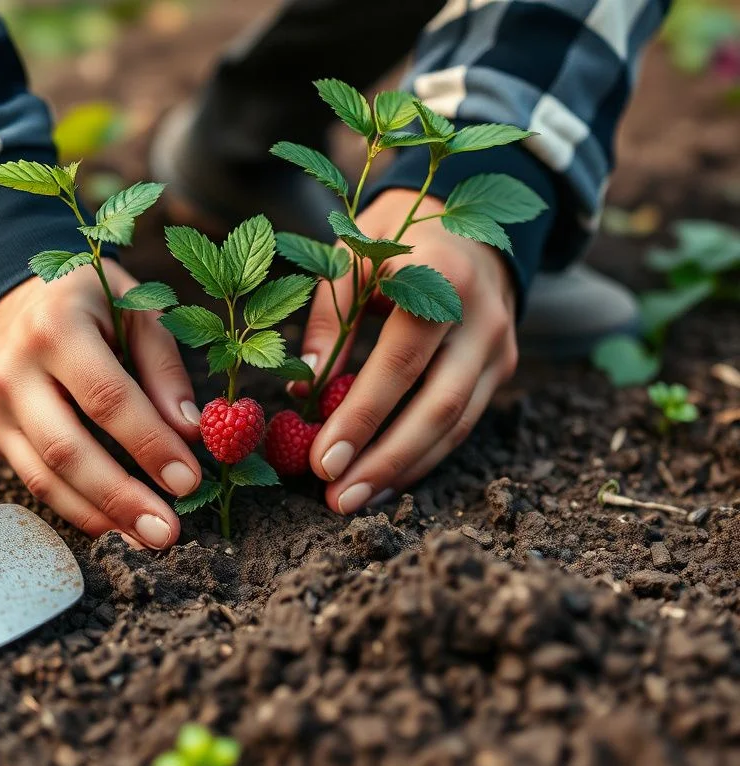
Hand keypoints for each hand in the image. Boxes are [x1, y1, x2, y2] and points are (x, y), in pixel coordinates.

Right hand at [0, 259, 201, 547]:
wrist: (11, 298)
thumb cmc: (90, 304)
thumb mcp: (137, 311)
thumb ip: (164, 369)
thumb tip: (191, 433)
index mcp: (57, 327)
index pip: (106, 398)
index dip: (148, 444)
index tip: (188, 481)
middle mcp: (16, 369)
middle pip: (67, 449)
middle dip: (122, 496)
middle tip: (168, 532)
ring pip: (45, 476)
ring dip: (100, 515)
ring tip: (147, 538)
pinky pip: (35, 481)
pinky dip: (76, 509)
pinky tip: (115, 526)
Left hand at [299, 189, 518, 513]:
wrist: (465, 222)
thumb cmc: (393, 238)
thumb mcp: (350, 256)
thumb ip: (329, 317)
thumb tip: (305, 387)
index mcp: (441, 276)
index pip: (400, 362)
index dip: (361, 416)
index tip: (322, 461)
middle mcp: (483, 317)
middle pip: (439, 406)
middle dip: (386, 461)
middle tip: (339, 500)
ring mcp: (501, 346)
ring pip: (458, 425)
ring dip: (405, 470)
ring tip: (355, 500)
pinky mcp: (503, 367)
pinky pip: (465, 423)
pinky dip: (424, 455)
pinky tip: (386, 479)